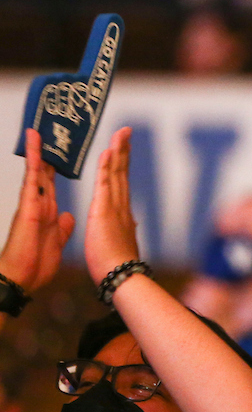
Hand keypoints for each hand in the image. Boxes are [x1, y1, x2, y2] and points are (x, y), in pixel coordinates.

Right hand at [0, 129, 75, 290]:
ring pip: (36, 172)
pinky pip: (32, 179)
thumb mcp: (57, 242)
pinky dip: (34, 162)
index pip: (52, 185)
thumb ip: (62, 228)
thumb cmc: (36, 264)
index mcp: (48, 212)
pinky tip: (34, 147)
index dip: (55, 169)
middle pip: (44, 174)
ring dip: (37, 152)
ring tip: (37, 132)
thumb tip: (68, 216)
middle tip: (49, 132)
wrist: (22, 279)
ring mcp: (32, 204)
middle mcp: (40, 204)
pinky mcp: (28, 206)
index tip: (60, 153)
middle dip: (47, 155)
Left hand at [84, 127, 140, 284]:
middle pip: (122, 172)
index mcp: (122, 213)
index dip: (122, 163)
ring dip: (118, 151)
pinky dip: (107, 167)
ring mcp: (114, 207)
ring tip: (120, 133)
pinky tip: (108, 152)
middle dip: (124, 150)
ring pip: (115, 173)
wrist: (121, 276)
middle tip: (125, 131)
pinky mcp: (104, 211)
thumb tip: (135, 223)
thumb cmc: (118, 265)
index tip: (123, 147)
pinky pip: (105, 184)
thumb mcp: (123, 243)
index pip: (121, 182)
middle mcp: (121, 206)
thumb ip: (128, 230)